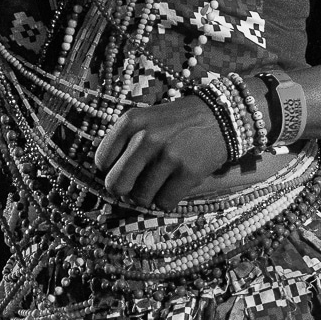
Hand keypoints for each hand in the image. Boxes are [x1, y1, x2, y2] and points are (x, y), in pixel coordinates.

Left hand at [92, 95, 228, 210]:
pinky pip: (163, 203)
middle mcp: (145, 138)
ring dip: (147, 197)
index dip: (110, 171)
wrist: (220, 116)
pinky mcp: (188, 173)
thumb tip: (108, 176)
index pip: (101, 161)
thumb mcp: (145, 119)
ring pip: (140, 198)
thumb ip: (124, 142)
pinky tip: (173, 187)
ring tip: (158, 183)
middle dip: (123, 191)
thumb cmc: (177, 121)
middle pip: (115, 184)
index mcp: (130, 122)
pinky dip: (166, 201)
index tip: (121, 170)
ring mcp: (167, 156)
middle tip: (133, 187)